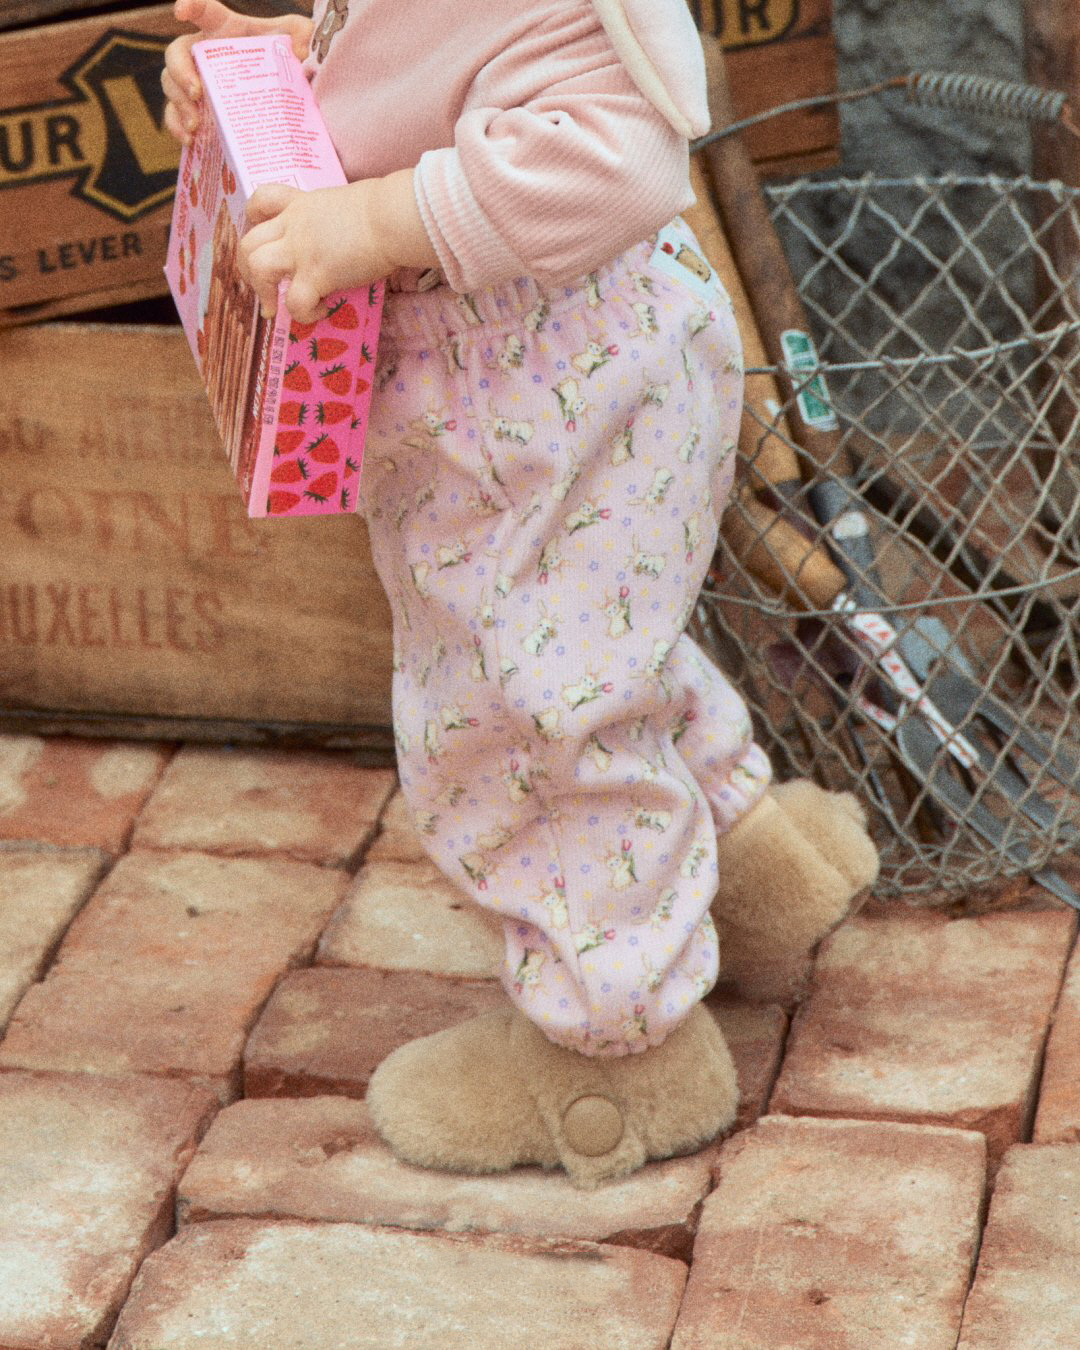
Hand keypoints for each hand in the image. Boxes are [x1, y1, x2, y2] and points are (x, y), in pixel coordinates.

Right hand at [161, 0, 313, 144]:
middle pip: (176, 53)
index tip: (180, 11)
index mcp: (224, 28)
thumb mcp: (296, 40)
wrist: (283, 91)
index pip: (204, 9)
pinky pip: (175, 114)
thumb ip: (301, 35)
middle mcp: (204, 52)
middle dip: (181, 72)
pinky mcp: (196, 107)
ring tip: (195, 125)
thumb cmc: (283, 55)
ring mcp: (196, 80)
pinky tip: (189, 140)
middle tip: (197, 93)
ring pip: (171, 85)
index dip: (190, 5)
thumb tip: (303, 51)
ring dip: (178, 104)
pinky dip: (176, 126)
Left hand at [239, 172, 441, 321]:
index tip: (263, 238)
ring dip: (262, 293)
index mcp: (301, 205)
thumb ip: (333, 221)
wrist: (392, 218)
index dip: (252, 220)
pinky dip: (303, 313)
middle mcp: (294, 226)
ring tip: (275, 308)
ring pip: (258, 268)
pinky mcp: (317, 274)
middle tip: (264, 289)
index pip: (260, 200)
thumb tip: (345, 241)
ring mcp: (302, 250)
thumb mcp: (347, 205)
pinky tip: (320, 311)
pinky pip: (295, 301)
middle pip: (247, 244)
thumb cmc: (383, 211)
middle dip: (247, 271)